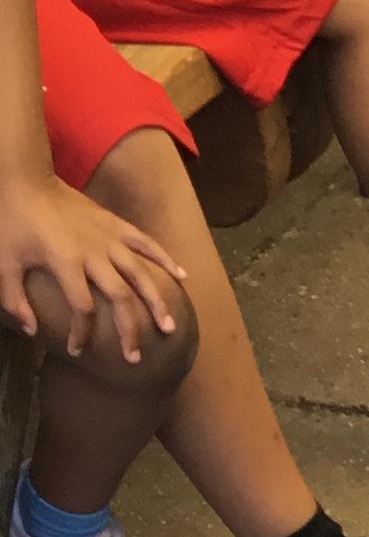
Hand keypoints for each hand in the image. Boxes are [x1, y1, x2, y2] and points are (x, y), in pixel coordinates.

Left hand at [0, 171, 184, 364]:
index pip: (82, 308)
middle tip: (135, 358)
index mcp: (66, 262)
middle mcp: (94, 253)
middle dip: (130, 330)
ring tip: (169, 327)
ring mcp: (109, 238)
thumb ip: (13, 298)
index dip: (81, 334)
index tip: (77, 351)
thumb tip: (31, 330)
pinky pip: (146, 243)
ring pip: (141, 274)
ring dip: (157, 302)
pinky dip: (166, 259)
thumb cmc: (12, 221)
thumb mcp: (4, 261)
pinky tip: (182, 277)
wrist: (25, 178)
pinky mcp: (116, 224)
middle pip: (120, 297)